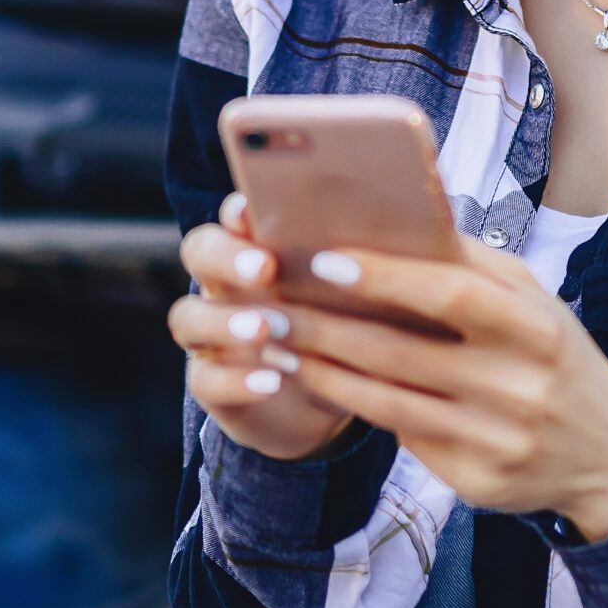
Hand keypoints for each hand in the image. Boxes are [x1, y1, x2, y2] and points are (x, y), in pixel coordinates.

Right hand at [166, 193, 359, 461]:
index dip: (240, 210)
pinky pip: (206, 379)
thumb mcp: (359, 293)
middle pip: (200, 251)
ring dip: (224, 320)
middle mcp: (225, 284)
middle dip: (226, 255)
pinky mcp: (211, 383)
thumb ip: (368, 260)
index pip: (235, 215)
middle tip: (264, 267)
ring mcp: (211, 334)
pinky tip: (271, 381)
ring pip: (188, 317)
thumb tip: (419, 223)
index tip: (256, 208)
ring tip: (263, 330)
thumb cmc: (347, 326)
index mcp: (260, 249)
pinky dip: (236, 380)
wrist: (325, 399)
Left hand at [266, 236, 607, 540]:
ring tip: (276, 341)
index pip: (450, 295)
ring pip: (387, 402)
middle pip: (402, 352)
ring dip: (322, 369)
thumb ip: (472, 265)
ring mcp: (496, 441)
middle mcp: (518, 387)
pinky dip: (352, 406)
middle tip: (269, 303)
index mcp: (537, 329)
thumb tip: (399, 216)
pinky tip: (315, 381)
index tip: (325, 259)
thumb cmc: (557, 357)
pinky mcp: (476, 481)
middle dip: (326, 326)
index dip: (386, 276)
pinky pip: (401, 438)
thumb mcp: (536, 302)